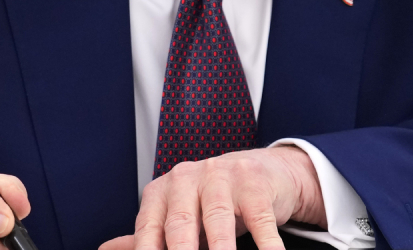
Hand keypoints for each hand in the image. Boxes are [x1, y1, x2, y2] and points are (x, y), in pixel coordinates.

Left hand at [100, 146, 324, 249]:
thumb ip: (146, 236)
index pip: (148, 230)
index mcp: (161, 191)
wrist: (259, 170)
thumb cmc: (210, 201)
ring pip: (217, 221)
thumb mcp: (177, 216)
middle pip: (180, 225)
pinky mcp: (254, 182)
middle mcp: (187, 178)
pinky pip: (259, 220)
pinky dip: (266, 245)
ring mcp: (222, 176)